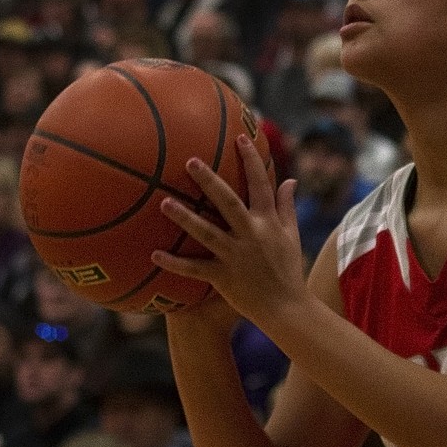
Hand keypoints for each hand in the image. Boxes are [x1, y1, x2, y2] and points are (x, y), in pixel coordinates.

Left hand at [153, 135, 305, 326]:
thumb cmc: (289, 271)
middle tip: (190, 161)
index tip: (241, 137)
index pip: (261, 185)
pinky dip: (175, 263)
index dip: (252, 160)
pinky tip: (154, 254)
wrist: (287, 309)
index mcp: (268, 223)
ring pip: (208, 233)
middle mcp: (252, 235)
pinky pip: (196, 269)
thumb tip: (290, 180)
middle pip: (229, 203)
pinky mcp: (224, 277)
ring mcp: (236, 256)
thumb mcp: (291, 236)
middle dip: (210, 182)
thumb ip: (287, 207)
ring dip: (186, 217)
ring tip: (164, 203)